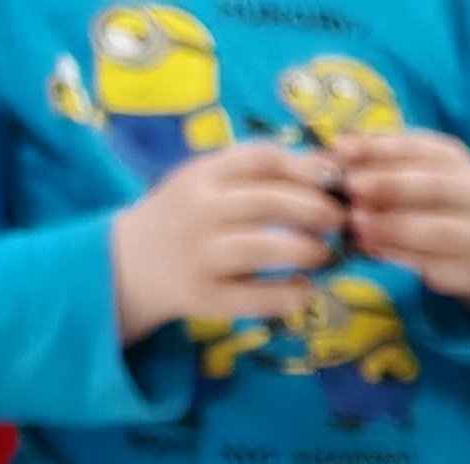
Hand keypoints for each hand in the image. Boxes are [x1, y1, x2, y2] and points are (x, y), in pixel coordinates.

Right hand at [107, 143, 337, 343]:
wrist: (131, 261)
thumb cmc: (187, 217)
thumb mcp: (210, 183)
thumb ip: (259, 175)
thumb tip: (328, 166)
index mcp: (203, 175)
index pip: (259, 159)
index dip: (304, 167)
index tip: (333, 180)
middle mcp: (199, 211)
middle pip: (265, 202)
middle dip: (312, 209)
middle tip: (339, 220)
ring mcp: (200, 255)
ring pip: (258, 248)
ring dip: (303, 250)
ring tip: (324, 254)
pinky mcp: (205, 296)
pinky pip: (253, 297)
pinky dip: (286, 294)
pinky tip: (306, 290)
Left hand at [331, 131, 469, 310]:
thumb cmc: (432, 202)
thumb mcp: (412, 171)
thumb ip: (378, 160)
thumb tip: (338, 148)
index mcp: (452, 160)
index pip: (416, 148)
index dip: (377, 148)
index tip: (341, 150)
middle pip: (432, 187)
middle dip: (390, 185)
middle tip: (353, 187)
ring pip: (435, 229)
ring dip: (393, 226)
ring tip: (357, 224)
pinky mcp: (468, 269)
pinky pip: (432, 262)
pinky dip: (397, 254)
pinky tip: (370, 248)